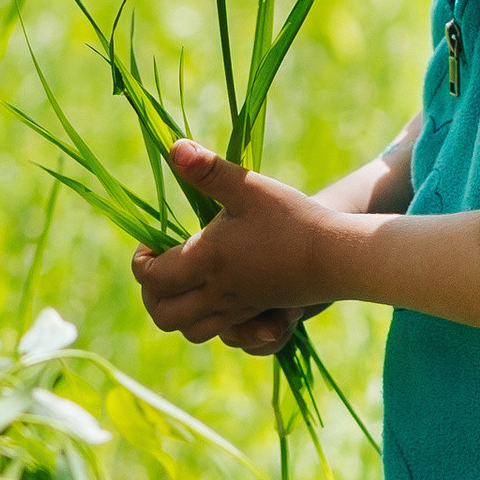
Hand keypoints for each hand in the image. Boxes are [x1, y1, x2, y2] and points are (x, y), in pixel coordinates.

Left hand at [132, 145, 341, 350]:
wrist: (338, 255)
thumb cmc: (292, 218)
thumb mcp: (250, 187)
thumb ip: (209, 170)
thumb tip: (174, 147)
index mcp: (207, 261)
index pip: (151, 278)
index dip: (141, 261)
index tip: (152, 240)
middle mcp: (217, 292)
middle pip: (162, 314)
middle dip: (151, 294)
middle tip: (160, 266)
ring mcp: (237, 308)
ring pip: (189, 330)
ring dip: (176, 311)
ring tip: (184, 282)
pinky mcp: (257, 311)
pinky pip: (220, 333)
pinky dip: (206, 321)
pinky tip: (215, 293)